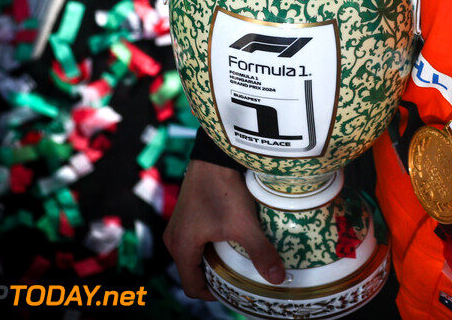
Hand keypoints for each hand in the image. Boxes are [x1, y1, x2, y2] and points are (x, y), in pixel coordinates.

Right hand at [163, 160, 285, 298]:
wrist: (214, 156)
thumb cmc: (223, 190)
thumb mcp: (244, 224)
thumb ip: (261, 252)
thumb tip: (277, 279)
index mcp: (181, 248)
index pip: (192, 286)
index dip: (213, 295)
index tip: (234, 292)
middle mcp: (174, 239)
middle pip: (193, 271)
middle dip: (216, 278)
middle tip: (240, 278)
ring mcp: (179, 225)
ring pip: (195, 255)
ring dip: (215, 260)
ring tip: (240, 259)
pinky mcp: (187, 213)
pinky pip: (196, 239)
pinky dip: (212, 245)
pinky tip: (233, 238)